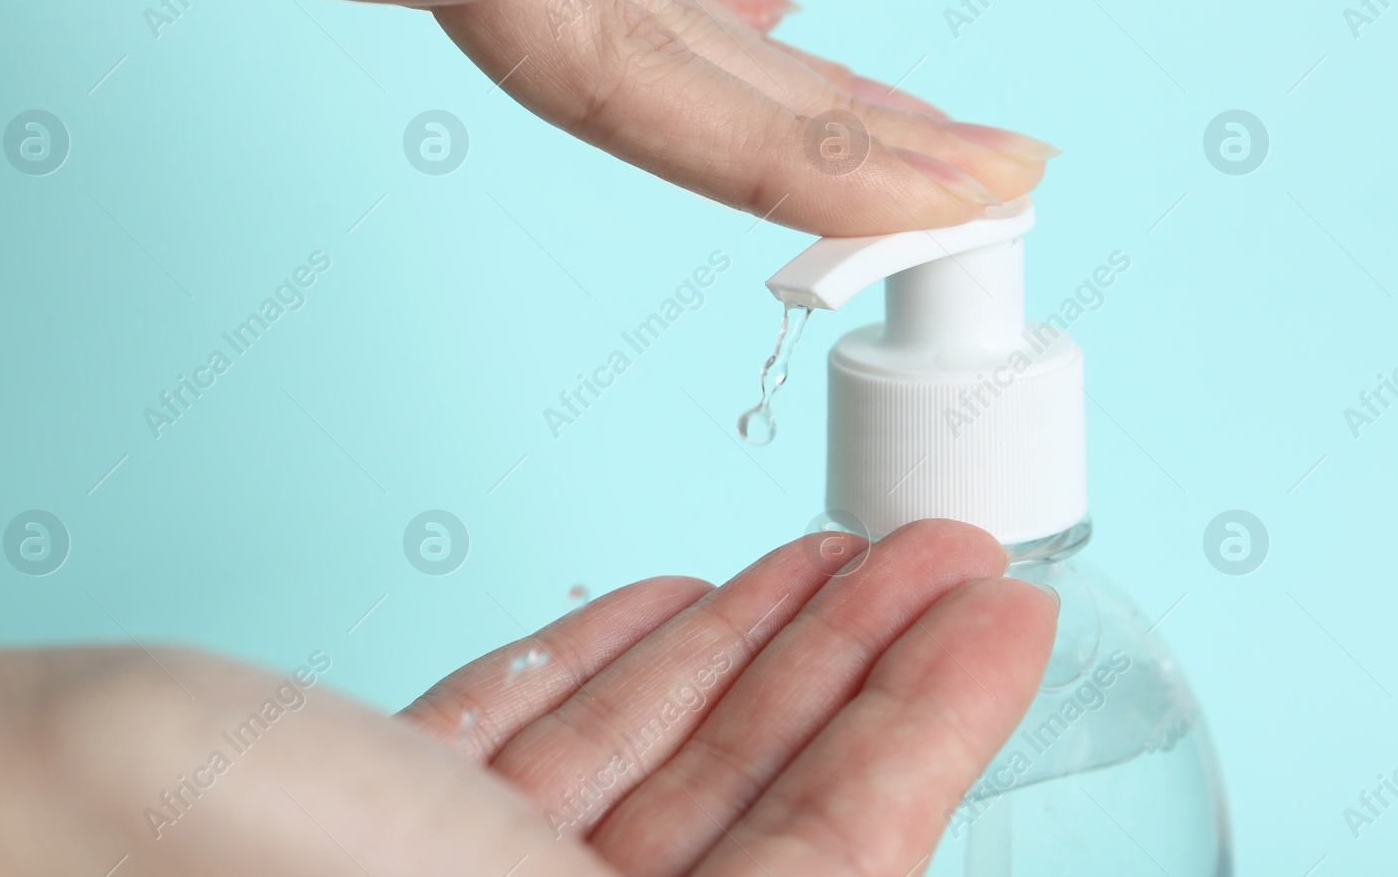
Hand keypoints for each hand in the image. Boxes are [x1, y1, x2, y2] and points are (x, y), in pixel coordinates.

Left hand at [0, 0, 1056, 235]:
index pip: (636, 55)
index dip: (801, 145)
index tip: (944, 202)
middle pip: (687, 31)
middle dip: (851, 125)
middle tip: (999, 179)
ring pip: (650, 2)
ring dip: (788, 83)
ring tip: (901, 136)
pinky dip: (666, 10)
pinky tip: (727, 16)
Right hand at [402, 517, 1056, 874]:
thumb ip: (824, 856)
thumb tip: (943, 761)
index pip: (836, 852)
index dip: (928, 728)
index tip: (998, 612)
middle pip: (752, 790)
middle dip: (852, 656)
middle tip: (938, 551)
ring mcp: (483, 862)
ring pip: (645, 747)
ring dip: (744, 640)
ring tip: (832, 553)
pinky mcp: (399, 804)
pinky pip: (524, 726)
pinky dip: (603, 658)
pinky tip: (677, 603)